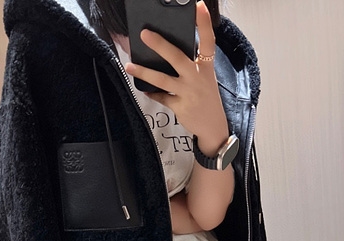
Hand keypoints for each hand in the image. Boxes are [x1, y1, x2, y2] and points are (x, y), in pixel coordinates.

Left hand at [124, 1, 228, 152]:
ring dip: (144, 72)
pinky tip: (145, 89)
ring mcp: (188, 92)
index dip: (204, 23)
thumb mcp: (205, 78)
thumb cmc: (206, 98)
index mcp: (206, 67)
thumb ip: (192, 65)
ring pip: (162, 80)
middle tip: (145, 34)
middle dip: (160, 45)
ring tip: (129, 66)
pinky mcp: (180, 106)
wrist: (213, 126)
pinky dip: (153, 93)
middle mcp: (197, 78)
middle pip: (177, 58)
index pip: (208, 41)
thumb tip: (167, 52)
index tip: (198, 6)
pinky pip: (161, 97)